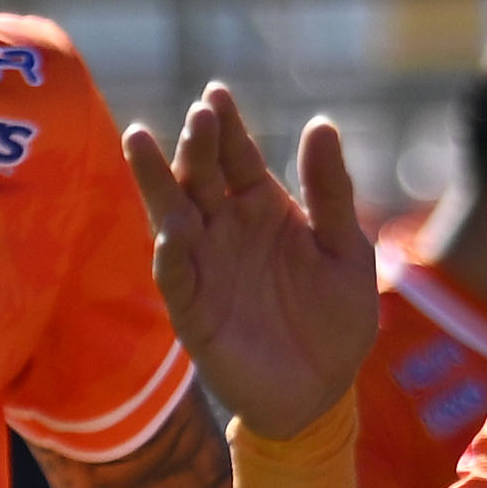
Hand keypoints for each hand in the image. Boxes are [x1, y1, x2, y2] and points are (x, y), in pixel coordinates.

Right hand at [128, 85, 381, 435]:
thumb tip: (320, 123)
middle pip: (200, 176)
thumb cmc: (336, 320)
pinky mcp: (192, 310)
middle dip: (196, 145)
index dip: (227, 127)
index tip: (217, 95)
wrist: (324, 393)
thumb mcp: (346, 251)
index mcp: (262, 208)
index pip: (238, 156)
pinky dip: (171, 254)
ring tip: (140, 141)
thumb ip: (331, 192)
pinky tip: (173, 232)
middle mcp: (224, 229)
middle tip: (199, 115)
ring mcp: (204, 267)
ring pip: (173, 215)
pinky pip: (176, 278)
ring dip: (158, 181)